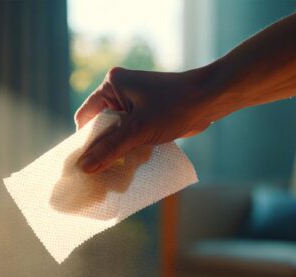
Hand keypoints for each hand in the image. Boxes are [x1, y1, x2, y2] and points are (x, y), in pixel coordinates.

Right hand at [74, 67, 215, 173]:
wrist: (211, 98)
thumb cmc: (175, 106)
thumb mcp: (138, 130)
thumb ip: (110, 149)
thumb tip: (84, 167)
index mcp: (111, 85)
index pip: (86, 117)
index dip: (84, 141)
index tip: (84, 164)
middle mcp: (119, 91)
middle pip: (100, 126)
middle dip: (102, 148)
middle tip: (98, 173)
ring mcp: (134, 102)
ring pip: (116, 132)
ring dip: (117, 150)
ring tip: (114, 172)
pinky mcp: (146, 113)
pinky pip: (130, 133)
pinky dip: (130, 147)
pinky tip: (130, 164)